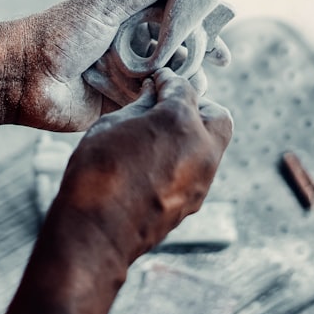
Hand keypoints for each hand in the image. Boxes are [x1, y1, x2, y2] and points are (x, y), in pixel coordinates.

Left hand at [17, 0, 206, 131]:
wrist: (24, 77)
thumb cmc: (60, 33)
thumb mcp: (108, 4)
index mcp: (130, 17)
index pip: (176, 15)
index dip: (202, 22)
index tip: (225, 26)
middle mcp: (132, 45)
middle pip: (178, 49)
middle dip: (200, 53)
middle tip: (219, 59)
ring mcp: (127, 76)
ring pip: (169, 77)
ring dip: (186, 77)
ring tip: (196, 79)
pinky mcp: (120, 105)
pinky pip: (151, 103)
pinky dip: (168, 100)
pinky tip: (183, 101)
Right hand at [48, 68, 232, 265]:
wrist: (97, 232)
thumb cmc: (97, 173)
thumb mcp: (110, 126)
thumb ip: (138, 107)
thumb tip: (152, 96)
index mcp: (180, 122)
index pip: (183, 89)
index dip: (167, 81)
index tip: (156, 82)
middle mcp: (202, 149)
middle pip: (217, 116)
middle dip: (197, 107)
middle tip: (169, 107)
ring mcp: (202, 179)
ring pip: (212, 146)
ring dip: (193, 135)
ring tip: (160, 136)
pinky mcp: (194, 202)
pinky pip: (199, 171)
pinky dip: (186, 160)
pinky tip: (157, 163)